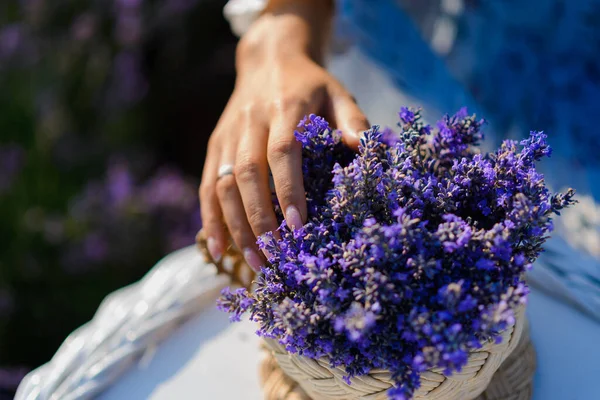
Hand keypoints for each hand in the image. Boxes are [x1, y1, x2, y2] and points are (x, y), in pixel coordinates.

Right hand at [199, 6, 369, 270]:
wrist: (268, 60)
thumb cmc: (311, 85)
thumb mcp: (338, 94)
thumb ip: (353, 121)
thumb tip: (365, 149)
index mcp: (285, 108)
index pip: (282, 152)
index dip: (288, 190)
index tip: (298, 228)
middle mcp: (251, 122)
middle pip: (248, 175)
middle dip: (260, 220)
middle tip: (275, 258)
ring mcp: (228, 135)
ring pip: (224, 185)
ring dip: (235, 226)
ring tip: (253, 262)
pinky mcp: (215, 146)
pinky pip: (208, 186)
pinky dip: (210, 219)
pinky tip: (217, 249)